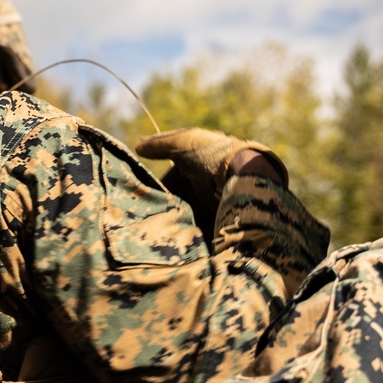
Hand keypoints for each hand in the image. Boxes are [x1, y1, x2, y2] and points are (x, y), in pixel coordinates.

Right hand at [136, 128, 286, 238]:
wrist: (244, 176)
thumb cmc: (211, 155)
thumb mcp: (182, 142)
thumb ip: (158, 144)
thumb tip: (137, 148)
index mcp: (198, 165)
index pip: (172, 178)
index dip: (157, 188)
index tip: (142, 198)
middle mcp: (206, 184)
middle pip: (178, 201)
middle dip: (165, 209)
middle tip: (147, 219)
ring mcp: (214, 204)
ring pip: (187, 218)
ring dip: (175, 224)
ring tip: (158, 232)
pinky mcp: (220, 221)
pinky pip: (201, 231)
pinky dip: (189, 235)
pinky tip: (175, 240)